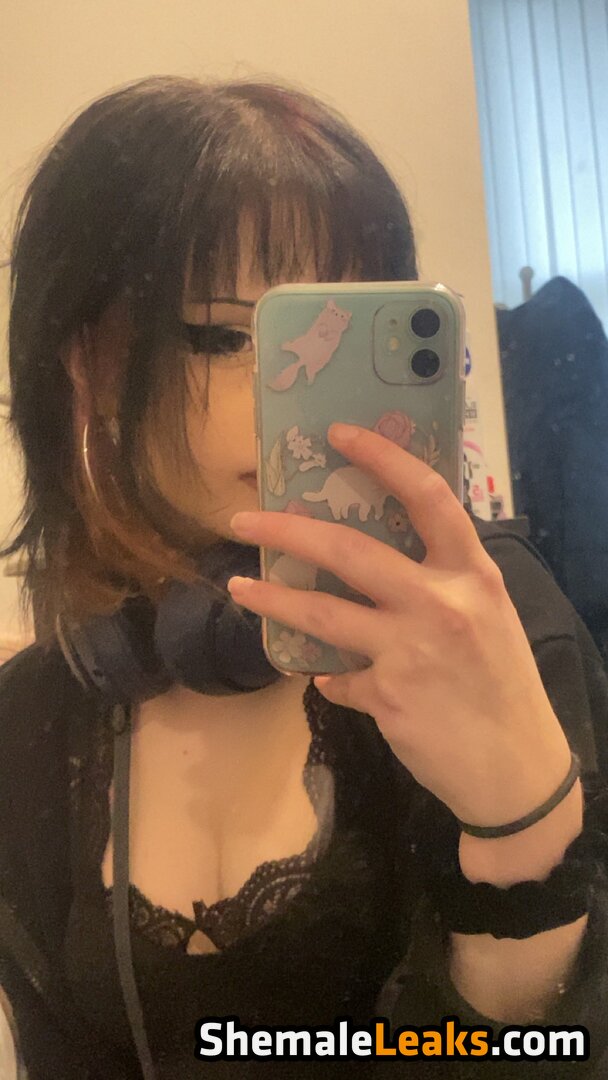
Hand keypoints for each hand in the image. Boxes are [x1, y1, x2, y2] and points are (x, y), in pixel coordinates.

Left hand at [227, 422, 570, 829]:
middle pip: (349, 551)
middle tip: (243, 519)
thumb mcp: (490, 618)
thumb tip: (380, 569)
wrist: (518, 771)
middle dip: (287, 530)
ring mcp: (410, 651)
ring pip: (321, 613)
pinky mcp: (387, 696)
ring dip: (272, 598)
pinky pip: (338, 678)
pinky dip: (329, 677)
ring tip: (239, 586)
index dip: (382, 458)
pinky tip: (327, 680)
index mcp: (474, 575)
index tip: (340, 433)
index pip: (428, 497)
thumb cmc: (505, 687)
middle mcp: (441, 603)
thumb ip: (442, 585)